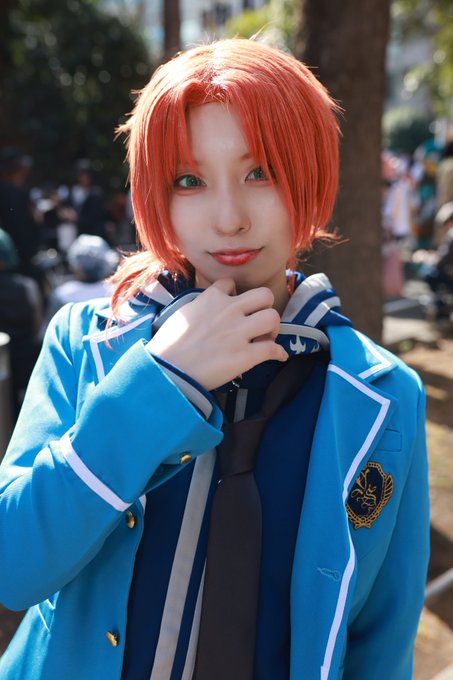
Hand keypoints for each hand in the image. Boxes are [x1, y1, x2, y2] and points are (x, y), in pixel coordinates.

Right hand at [148, 279, 287, 390]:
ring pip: (273, 317)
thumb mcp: (182, 315)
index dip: (236, 295)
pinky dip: (278, 353)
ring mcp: (238, 332)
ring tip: (265, 339)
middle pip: (264, 295)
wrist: (166, 369)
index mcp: (211, 298)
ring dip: (272, 328)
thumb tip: (207, 310)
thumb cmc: (167, 346)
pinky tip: (277, 357)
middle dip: (264, 307)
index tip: (236, 308)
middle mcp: (228, 310)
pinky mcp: (244, 355)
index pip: (231, 283)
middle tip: (258, 323)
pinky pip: (273, 349)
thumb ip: (200, 307)